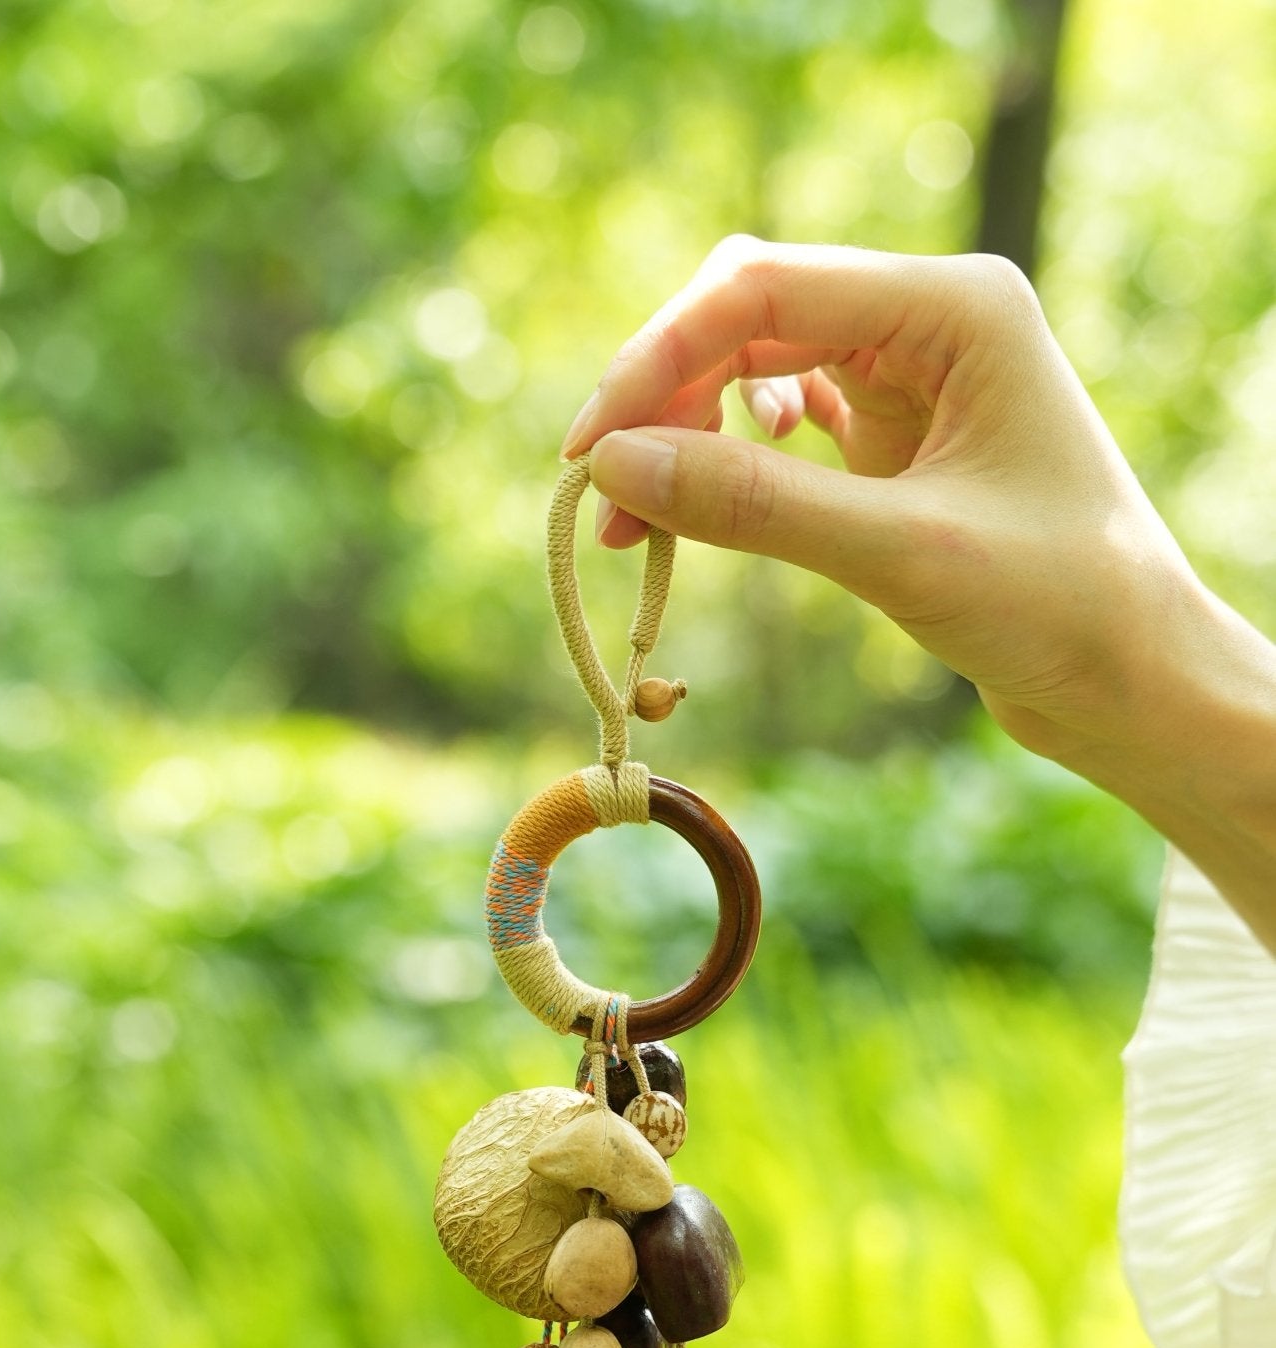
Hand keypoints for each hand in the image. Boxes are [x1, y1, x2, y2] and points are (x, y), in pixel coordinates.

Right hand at [561, 237, 1203, 772]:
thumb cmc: (1057, 607)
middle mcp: (932, 320)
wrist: (1133, 682)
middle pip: (750, 314)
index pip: (766, 288)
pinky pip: (782, 420)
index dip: (660, 357)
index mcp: (956, 306)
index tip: (591, 445)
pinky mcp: (896, 436)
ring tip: (634, 522)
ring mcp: (912, 374)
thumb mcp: (899, 552)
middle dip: (664, 393)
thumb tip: (616, 465)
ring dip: (685, 430)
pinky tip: (697, 508)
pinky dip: (728, 460)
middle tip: (601, 491)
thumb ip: (756, 502)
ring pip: (756, 366)